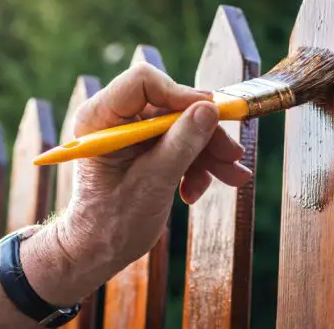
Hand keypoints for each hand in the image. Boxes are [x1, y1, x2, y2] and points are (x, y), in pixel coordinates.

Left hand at [59, 62, 251, 271]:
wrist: (100, 251)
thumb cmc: (112, 222)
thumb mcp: (152, 182)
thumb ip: (181, 144)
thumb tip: (209, 109)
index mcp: (101, 118)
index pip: (144, 82)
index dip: (181, 94)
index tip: (212, 114)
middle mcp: (116, 119)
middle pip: (172, 106)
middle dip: (205, 133)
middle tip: (233, 155)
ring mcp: (133, 133)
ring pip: (183, 126)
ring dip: (208, 154)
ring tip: (232, 178)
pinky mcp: (147, 147)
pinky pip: (181, 143)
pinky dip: (196, 166)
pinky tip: (195, 192)